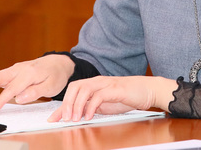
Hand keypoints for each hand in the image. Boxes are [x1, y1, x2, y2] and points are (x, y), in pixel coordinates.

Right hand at [0, 54, 74, 112]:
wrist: (58, 62)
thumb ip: (35, 92)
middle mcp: (19, 69)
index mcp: (29, 72)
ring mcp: (14, 69)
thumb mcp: (52, 85)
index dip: (0, 100)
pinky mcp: (12, 72)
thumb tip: (19, 99)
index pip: (11, 88)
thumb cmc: (56, 75)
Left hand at [48, 75, 176, 122]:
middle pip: (75, 87)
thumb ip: (92, 107)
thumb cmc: (128, 97)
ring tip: (73, 119)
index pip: (73, 91)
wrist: (147, 90)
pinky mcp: (115, 89)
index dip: (62, 105)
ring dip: (76, 105)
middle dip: (66, 104)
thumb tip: (77, 115)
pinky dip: (91, 106)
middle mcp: (97, 81)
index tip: (53, 119)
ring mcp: (106, 83)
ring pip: (84, 89)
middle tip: (63, 119)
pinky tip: (88, 116)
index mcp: (94, 84)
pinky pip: (99, 95)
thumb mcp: (106, 104)